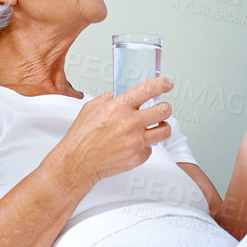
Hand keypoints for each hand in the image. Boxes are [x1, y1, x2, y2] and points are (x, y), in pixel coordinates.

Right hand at [50, 77, 174, 190]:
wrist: (78, 163)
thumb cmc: (82, 137)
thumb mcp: (91, 108)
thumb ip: (109, 98)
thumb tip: (121, 93)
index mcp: (118, 107)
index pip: (147, 90)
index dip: (162, 84)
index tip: (167, 84)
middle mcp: (130, 123)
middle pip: (164, 110)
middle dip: (165, 108)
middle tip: (162, 109)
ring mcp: (136, 141)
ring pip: (165, 130)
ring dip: (162, 126)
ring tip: (156, 126)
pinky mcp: (138, 156)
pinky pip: (151, 148)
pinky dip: (145, 145)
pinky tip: (134, 144)